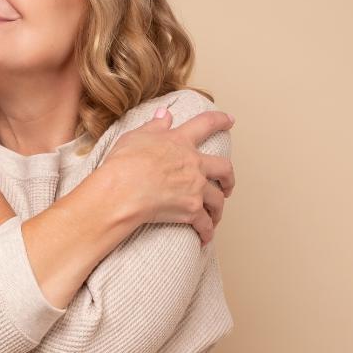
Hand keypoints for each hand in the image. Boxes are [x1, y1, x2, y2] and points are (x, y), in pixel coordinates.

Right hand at [100, 107, 235, 246]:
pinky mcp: (192, 210)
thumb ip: (154, 125)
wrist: (123, 190)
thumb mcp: (136, 136)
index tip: (229, 120)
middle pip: (224, 168)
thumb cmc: (124, 163)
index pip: (206, 124)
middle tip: (228, 184)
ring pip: (218, 199)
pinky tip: (204, 238)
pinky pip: (205, 224)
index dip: (219, 120)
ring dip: (218, 209)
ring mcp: (196, 188)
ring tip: (215, 216)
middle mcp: (194, 164)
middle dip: (229, 178)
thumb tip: (165, 114)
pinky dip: (206, 233)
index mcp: (180, 142)